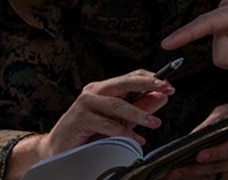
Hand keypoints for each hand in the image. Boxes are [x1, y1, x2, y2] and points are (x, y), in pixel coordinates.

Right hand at [7, 69, 174, 178]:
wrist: (58, 151)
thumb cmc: (89, 134)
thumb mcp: (119, 120)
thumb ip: (139, 108)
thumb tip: (161, 97)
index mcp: (104, 88)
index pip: (131, 77)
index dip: (151, 79)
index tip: (169, 86)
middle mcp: (94, 91)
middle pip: (125, 82)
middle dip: (148, 84)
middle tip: (167, 89)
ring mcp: (85, 103)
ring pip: (118, 105)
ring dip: (139, 114)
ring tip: (156, 122)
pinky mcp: (80, 119)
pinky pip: (107, 125)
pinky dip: (124, 133)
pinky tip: (137, 139)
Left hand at [162, 101, 227, 178]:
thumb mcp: (225, 112)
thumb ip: (210, 125)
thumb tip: (189, 140)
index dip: (215, 153)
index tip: (198, 155)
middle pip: (220, 166)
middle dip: (195, 169)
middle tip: (175, 170)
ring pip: (216, 175)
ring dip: (194, 175)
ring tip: (175, 174)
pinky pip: (217, 179)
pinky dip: (201, 177)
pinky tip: (186, 174)